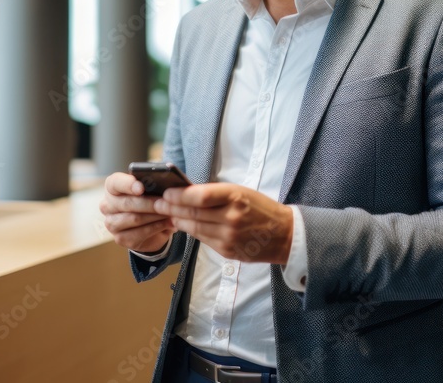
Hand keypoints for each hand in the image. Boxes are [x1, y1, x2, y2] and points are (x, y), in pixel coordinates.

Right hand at [100, 172, 174, 252]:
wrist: (148, 224)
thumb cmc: (148, 199)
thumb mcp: (150, 189)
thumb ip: (152, 185)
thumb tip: (163, 186)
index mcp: (112, 187)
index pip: (115, 183)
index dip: (128, 185)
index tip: (141, 188)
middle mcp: (107, 205)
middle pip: (127, 203)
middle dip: (149, 203)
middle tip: (166, 202)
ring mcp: (111, 223)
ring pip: (135, 218)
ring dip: (155, 216)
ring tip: (170, 212)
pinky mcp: (120, 238)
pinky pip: (140, 233)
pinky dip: (157, 227)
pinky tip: (169, 223)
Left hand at [154, 183, 293, 263]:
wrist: (284, 235)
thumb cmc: (261, 209)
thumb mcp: (241, 192)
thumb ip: (216, 194)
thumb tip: (186, 193)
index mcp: (236, 197)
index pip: (199, 196)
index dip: (179, 195)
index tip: (166, 192)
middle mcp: (231, 217)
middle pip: (192, 213)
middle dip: (171, 208)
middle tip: (157, 203)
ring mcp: (229, 236)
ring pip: (194, 228)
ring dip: (177, 220)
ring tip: (167, 214)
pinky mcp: (227, 251)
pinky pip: (202, 239)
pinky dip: (191, 231)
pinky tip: (183, 225)